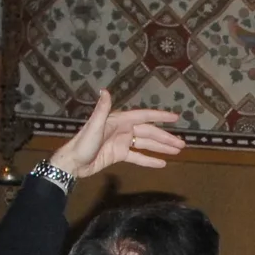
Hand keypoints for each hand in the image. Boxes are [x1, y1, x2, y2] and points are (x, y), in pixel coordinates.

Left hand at [47, 88, 184, 178]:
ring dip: (161, 147)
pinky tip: (162, 163)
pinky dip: (149, 160)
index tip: (176, 117)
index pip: (144, 117)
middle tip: (182, 144)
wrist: (72, 163)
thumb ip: (102, 110)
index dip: (160, 116)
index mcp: (119, 121)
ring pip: (146, 144)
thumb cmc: (82, 144)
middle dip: (166, 138)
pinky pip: (138, 157)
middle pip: (149, 133)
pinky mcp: (119, 155)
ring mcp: (122, 143)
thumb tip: (105, 91)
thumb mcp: (93, 126)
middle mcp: (123, 130)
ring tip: (177, 151)